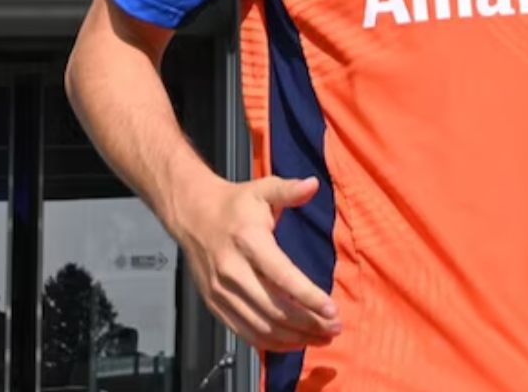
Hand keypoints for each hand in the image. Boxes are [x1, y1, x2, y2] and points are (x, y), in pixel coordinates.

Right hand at [172, 175, 342, 351]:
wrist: (192, 214)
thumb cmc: (234, 204)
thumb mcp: (262, 189)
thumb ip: (289, 190)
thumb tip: (312, 184)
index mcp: (248, 242)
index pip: (283, 277)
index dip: (309, 297)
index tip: (332, 310)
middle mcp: (233, 270)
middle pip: (275, 309)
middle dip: (309, 323)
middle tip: (334, 328)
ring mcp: (222, 292)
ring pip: (261, 326)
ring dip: (294, 337)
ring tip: (320, 338)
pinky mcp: (215, 304)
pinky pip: (245, 332)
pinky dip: (271, 343)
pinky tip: (293, 341)